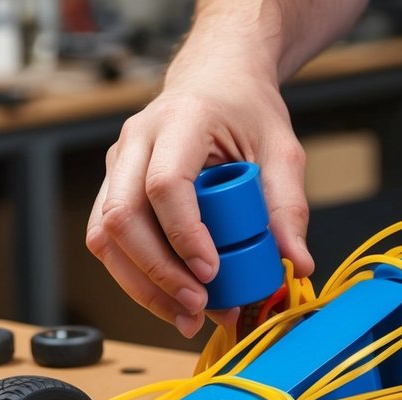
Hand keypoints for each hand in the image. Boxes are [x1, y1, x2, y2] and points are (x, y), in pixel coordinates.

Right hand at [86, 44, 312, 337]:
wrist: (217, 80)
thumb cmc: (247, 111)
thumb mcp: (282, 151)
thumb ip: (289, 208)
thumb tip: (298, 265)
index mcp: (181, 120)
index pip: (165, 184)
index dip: (183, 234)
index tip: (211, 273)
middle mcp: (137, 139)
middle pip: (122, 215)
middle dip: (158, 272)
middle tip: (199, 307)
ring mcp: (118, 164)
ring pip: (104, 234)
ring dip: (141, 285)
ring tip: (186, 317)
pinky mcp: (113, 188)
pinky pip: (107, 239)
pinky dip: (135, 277)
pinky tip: (169, 301)